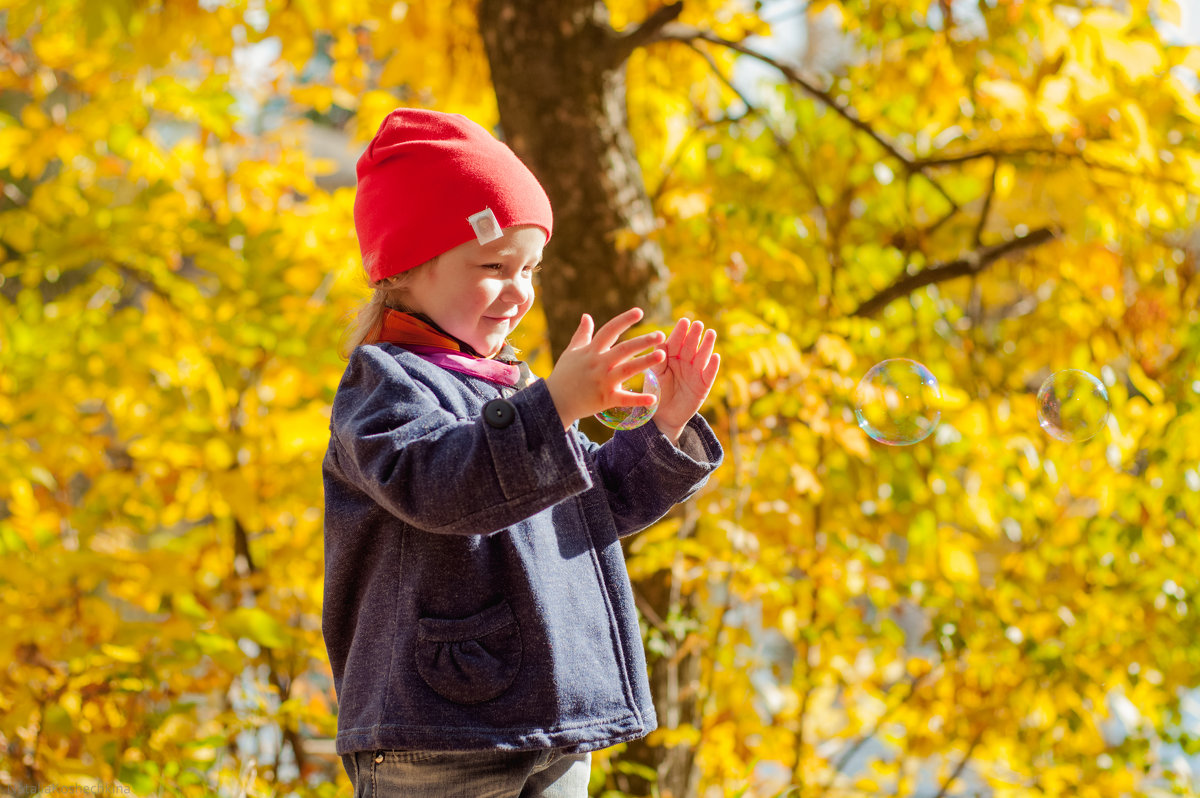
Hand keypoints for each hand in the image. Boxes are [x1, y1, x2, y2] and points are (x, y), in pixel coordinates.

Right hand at [544, 307, 666, 429]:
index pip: (609, 331)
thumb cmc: (564, 375)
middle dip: (642, 341)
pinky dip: (638, 399)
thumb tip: (587, 316)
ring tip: (662, 355)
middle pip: (623, 349)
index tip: (639, 312)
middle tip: (660, 335)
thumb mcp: (571, 352)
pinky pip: (624, 399)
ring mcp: (602, 382)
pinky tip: (653, 399)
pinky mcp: (605, 399)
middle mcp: (598, 364)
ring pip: (627, 370)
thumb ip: (582, 334)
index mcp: (591, 351)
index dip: (624, 320)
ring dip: (645, 362)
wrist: (554, 402)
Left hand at [649, 318, 719, 442]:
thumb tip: (659, 343)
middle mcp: (684, 361)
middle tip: (698, 324)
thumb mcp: (654, 376)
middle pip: (690, 346)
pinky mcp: (703, 385)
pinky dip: (713, 366)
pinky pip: (709, 374)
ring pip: (702, 356)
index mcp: (670, 357)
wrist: (663, 416)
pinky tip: (716, 357)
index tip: (684, 321)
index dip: (680, 332)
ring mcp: (695, 372)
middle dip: (694, 335)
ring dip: (707, 345)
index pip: (675, 342)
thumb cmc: (656, 393)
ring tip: (711, 334)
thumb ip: (657, 362)